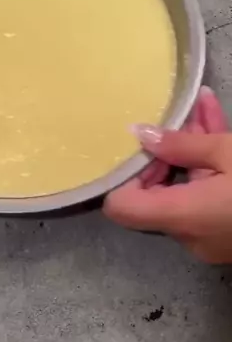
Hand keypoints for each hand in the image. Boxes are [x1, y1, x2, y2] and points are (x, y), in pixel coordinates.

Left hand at [103, 87, 231, 262]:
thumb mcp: (227, 152)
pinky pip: (209, 194)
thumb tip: (140, 133)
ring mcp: (211, 236)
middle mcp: (190, 234)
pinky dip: (211, 164)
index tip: (139, 146)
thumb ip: (180, 143)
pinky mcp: (229, 231)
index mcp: (183, 216)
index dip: (122, 175)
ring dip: (194, 148)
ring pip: (189, 186)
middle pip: (158, 192)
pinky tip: (216, 119)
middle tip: (179, 114)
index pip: (121, 207)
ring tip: (203, 105)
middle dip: (168, 149)